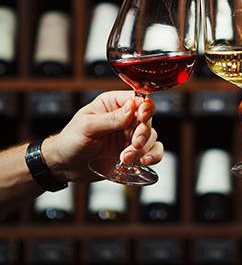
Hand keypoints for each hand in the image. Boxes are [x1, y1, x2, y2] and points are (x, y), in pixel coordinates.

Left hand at [41, 91, 162, 182]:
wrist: (64, 165)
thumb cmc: (70, 141)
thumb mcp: (87, 126)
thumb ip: (111, 118)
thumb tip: (132, 107)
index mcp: (112, 104)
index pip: (137, 99)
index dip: (144, 107)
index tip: (142, 117)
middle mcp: (124, 118)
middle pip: (147, 119)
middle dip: (143, 133)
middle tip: (134, 143)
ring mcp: (129, 136)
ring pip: (151, 137)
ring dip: (143, 148)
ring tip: (126, 158)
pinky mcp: (133, 152)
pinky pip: (153, 151)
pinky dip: (153, 156)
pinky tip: (144, 161)